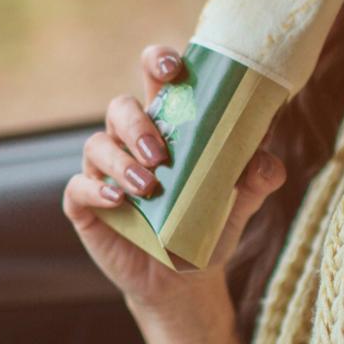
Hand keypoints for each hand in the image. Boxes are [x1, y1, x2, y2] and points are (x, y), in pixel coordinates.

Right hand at [62, 44, 285, 314]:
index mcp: (167, 126)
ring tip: (148, 187)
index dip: (158, 62)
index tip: (173, 68)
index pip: (155, 79)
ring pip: (97, 145)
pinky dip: (95, 189)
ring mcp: (104, 172)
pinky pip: (78, 187)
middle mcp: (130, 142)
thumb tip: (265, 161)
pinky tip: (118, 200)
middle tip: (161, 154)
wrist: (182, 281)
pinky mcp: (85, 205)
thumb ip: (256, 178)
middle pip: (120, 107)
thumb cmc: (207, 227)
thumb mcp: (239, 204)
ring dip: (121, 161)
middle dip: (138, 124)